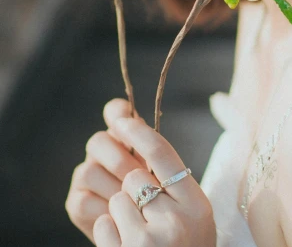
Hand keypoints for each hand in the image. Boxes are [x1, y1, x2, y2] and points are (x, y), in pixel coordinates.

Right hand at [65, 99, 149, 242]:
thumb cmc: (159, 198)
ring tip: (134, 200)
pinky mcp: (76, 203)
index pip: (115, 111)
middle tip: (137, 177)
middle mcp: (99, 152)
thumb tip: (140, 125)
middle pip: (98, 141)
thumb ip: (152, 148)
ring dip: (113, 187)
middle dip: (119, 159)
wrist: (150, 232)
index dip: (119, 113)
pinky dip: (104, 210)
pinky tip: (122, 217)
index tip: (126, 123)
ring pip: (89, 171)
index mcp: (122, 136)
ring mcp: (85, 176)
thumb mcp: (161, 170)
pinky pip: (84, 201)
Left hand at [91, 99, 215, 246]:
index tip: (120, 118)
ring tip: (138, 231)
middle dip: (133, 187)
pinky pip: (104, 223)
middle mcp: (176, 221)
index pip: (162, 152)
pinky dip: (110, 231)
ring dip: (121, 211)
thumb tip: (135, 132)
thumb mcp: (193, 214)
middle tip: (145, 208)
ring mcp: (149, 241)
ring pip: (118, 199)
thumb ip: (173, 181)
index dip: (137, 130)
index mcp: (197, 205)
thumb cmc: (185, 246)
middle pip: (135, 176)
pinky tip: (126, 245)